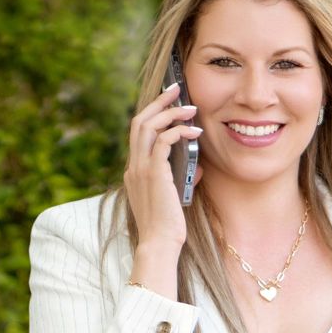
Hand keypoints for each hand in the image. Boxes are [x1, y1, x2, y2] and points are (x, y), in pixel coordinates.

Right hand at [124, 78, 200, 258]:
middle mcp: (133, 166)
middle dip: (158, 101)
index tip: (169, 101)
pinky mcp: (153, 174)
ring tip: (190, 108)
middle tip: (177, 88)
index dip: (152, 112)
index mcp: (134, 170)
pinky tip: (195, 132)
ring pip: (148, 126)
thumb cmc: (167, 226)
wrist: (159, 244)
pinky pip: (162, 142)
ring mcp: (140, 169)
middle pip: (139, 121)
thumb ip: (181, 177)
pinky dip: (179, 132)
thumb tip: (198, 167)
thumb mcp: (174, 196)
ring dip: (170, 113)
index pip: (138, 132)